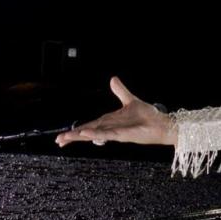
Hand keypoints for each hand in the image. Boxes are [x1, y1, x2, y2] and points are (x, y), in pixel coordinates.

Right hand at [55, 77, 175, 147]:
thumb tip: (113, 79)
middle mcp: (110, 128)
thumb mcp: (130, 100)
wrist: (162, 123)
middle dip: (73, 136)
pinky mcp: (123, 135)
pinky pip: (107, 134)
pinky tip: (85, 134)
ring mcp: (116, 132)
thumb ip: (120, 91)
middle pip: (88, 132)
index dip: (77, 130)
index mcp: (110, 121)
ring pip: (93, 134)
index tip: (64, 136)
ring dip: (79, 136)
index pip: (90, 125)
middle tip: (58, 141)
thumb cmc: (148, 116)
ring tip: (65, 139)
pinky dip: (96, 134)